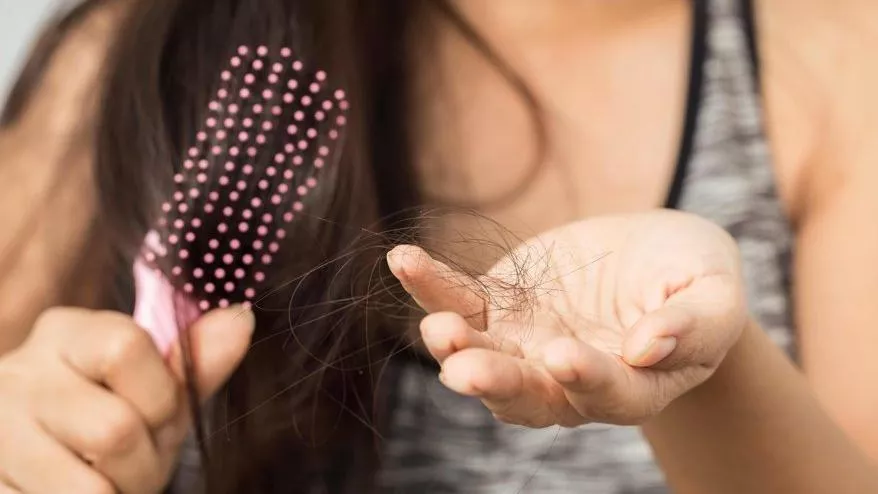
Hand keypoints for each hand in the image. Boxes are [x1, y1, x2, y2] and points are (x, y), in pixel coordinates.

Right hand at [0, 306, 253, 493]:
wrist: (36, 465)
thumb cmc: (108, 419)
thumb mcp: (157, 391)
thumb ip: (196, 364)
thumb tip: (241, 320)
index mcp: (68, 334)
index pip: (125, 348)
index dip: (160, 397)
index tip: (157, 413)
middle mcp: (21, 374)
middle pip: (113, 429)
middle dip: (144, 463)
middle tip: (136, 464)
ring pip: (87, 487)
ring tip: (107, 482)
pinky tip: (73, 488)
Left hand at [387, 209, 746, 427]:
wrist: (652, 256)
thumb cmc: (693, 278)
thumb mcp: (714, 294)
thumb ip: (696, 324)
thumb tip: (651, 347)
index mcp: (630, 386)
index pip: (606, 395)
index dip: (586, 380)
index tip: (564, 356)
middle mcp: (566, 379)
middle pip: (527, 395)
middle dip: (496, 383)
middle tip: (464, 371)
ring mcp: (524, 346)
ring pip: (483, 357)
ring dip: (455, 347)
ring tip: (438, 329)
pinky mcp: (497, 308)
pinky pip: (458, 302)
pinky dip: (431, 287)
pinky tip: (405, 261)